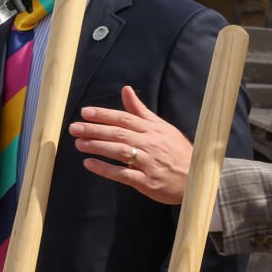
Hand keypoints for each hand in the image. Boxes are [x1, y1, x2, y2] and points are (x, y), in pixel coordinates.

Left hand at [70, 86, 191, 203]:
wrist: (196, 178)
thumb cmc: (176, 151)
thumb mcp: (162, 127)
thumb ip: (140, 110)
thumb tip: (126, 89)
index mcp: (152, 129)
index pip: (125, 118)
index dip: (104, 114)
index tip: (85, 112)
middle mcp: (150, 144)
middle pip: (119, 133)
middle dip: (95, 129)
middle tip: (74, 128)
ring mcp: (149, 163)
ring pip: (120, 152)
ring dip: (98, 147)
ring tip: (79, 143)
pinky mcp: (147, 181)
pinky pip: (123, 174)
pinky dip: (105, 169)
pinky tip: (89, 164)